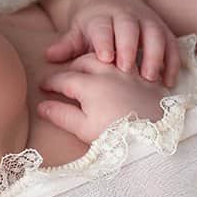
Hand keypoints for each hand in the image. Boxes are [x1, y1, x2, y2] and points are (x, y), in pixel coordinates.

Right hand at [34, 53, 173, 143]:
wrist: (154, 138)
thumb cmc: (116, 136)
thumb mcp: (84, 129)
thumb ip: (61, 115)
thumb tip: (42, 106)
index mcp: (89, 85)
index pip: (63, 78)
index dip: (50, 82)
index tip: (43, 87)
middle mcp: (109, 73)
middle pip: (85, 61)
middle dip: (72, 67)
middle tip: (66, 77)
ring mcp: (130, 74)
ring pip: (110, 58)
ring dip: (98, 61)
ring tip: (92, 71)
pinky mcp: (148, 80)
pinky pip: (134, 65)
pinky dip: (123, 65)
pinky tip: (121, 73)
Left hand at [42, 0, 179, 87]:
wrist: (116, 2)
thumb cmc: (94, 26)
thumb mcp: (78, 32)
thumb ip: (67, 45)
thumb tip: (49, 55)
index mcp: (104, 17)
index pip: (104, 28)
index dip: (105, 41)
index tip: (105, 58)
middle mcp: (128, 17)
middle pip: (130, 28)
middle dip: (129, 47)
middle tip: (127, 69)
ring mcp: (148, 22)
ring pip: (155, 35)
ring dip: (154, 55)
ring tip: (150, 78)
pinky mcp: (164, 31)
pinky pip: (172, 45)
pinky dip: (172, 62)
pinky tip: (169, 82)